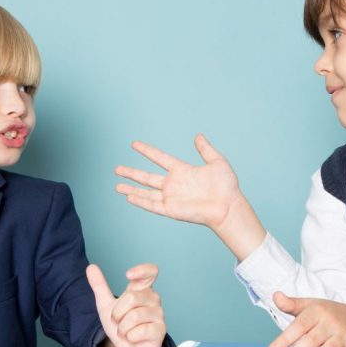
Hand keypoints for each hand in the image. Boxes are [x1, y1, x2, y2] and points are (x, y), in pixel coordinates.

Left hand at [87, 263, 165, 346]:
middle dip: (117, 313)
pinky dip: (130, 337)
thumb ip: (99, 285)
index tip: (128, 275)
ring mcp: (159, 314)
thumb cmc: (120, 324)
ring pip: (134, 316)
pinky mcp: (160, 330)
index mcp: (142, 290)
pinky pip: (140, 331)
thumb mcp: (106, 305)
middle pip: (132, 297)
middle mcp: (153, 299)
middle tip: (118, 321)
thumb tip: (90, 267)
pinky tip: (133, 338)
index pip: (150, 272)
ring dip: (122, 328)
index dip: (142, 270)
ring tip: (125, 331)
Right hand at [115, 135, 265, 259]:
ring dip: (131, 189)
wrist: (229, 206)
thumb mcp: (216, 162)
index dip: (147, 151)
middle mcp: (173, 184)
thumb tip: (198, 136)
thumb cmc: (226, 186)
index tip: (134, 144)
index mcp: (182, 171)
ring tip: (116, 186)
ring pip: (145, 192)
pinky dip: (140, 201)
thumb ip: (205, 149)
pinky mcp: (172, 210)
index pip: (159, 158)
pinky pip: (152, 204)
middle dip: (131, 173)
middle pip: (147, 177)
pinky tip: (129, 197)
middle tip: (116, 168)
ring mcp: (171, 197)